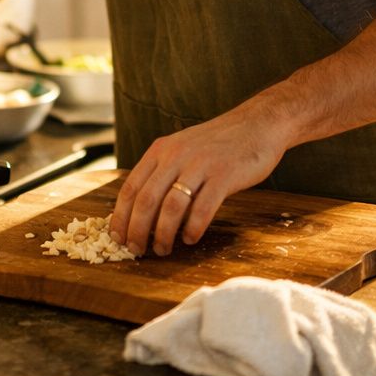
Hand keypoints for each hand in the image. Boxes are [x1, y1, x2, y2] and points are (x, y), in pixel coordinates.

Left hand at [109, 102, 290, 256]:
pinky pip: (202, 208)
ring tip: (163, 249)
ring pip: (171, 207)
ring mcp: (199, 164)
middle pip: (146, 200)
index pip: (130, 187)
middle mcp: (175, 155)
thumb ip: (163, 172)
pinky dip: (193, 228)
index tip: (117, 237)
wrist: (257, 124)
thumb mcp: (182, 149)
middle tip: (137, 250)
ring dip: (163, 234)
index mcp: (160, 150)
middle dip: (137, 231)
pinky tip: (190, 239)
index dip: (120, 216)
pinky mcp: (224, 175)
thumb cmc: (218, 144)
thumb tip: (142, 211)